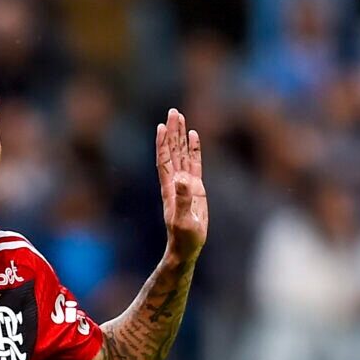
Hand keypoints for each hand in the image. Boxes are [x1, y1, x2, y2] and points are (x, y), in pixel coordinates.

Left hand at [155, 108, 206, 260]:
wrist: (187, 247)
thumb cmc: (184, 237)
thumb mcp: (184, 219)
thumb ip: (183, 199)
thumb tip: (182, 178)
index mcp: (170, 188)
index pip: (165, 160)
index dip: (163, 144)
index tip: (162, 126)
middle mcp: (176, 182)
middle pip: (172, 152)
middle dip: (172, 132)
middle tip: (173, 112)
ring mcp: (185, 184)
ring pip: (182, 154)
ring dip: (180, 136)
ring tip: (180, 117)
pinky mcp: (196, 188)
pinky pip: (195, 163)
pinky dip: (194, 149)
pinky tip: (194, 135)